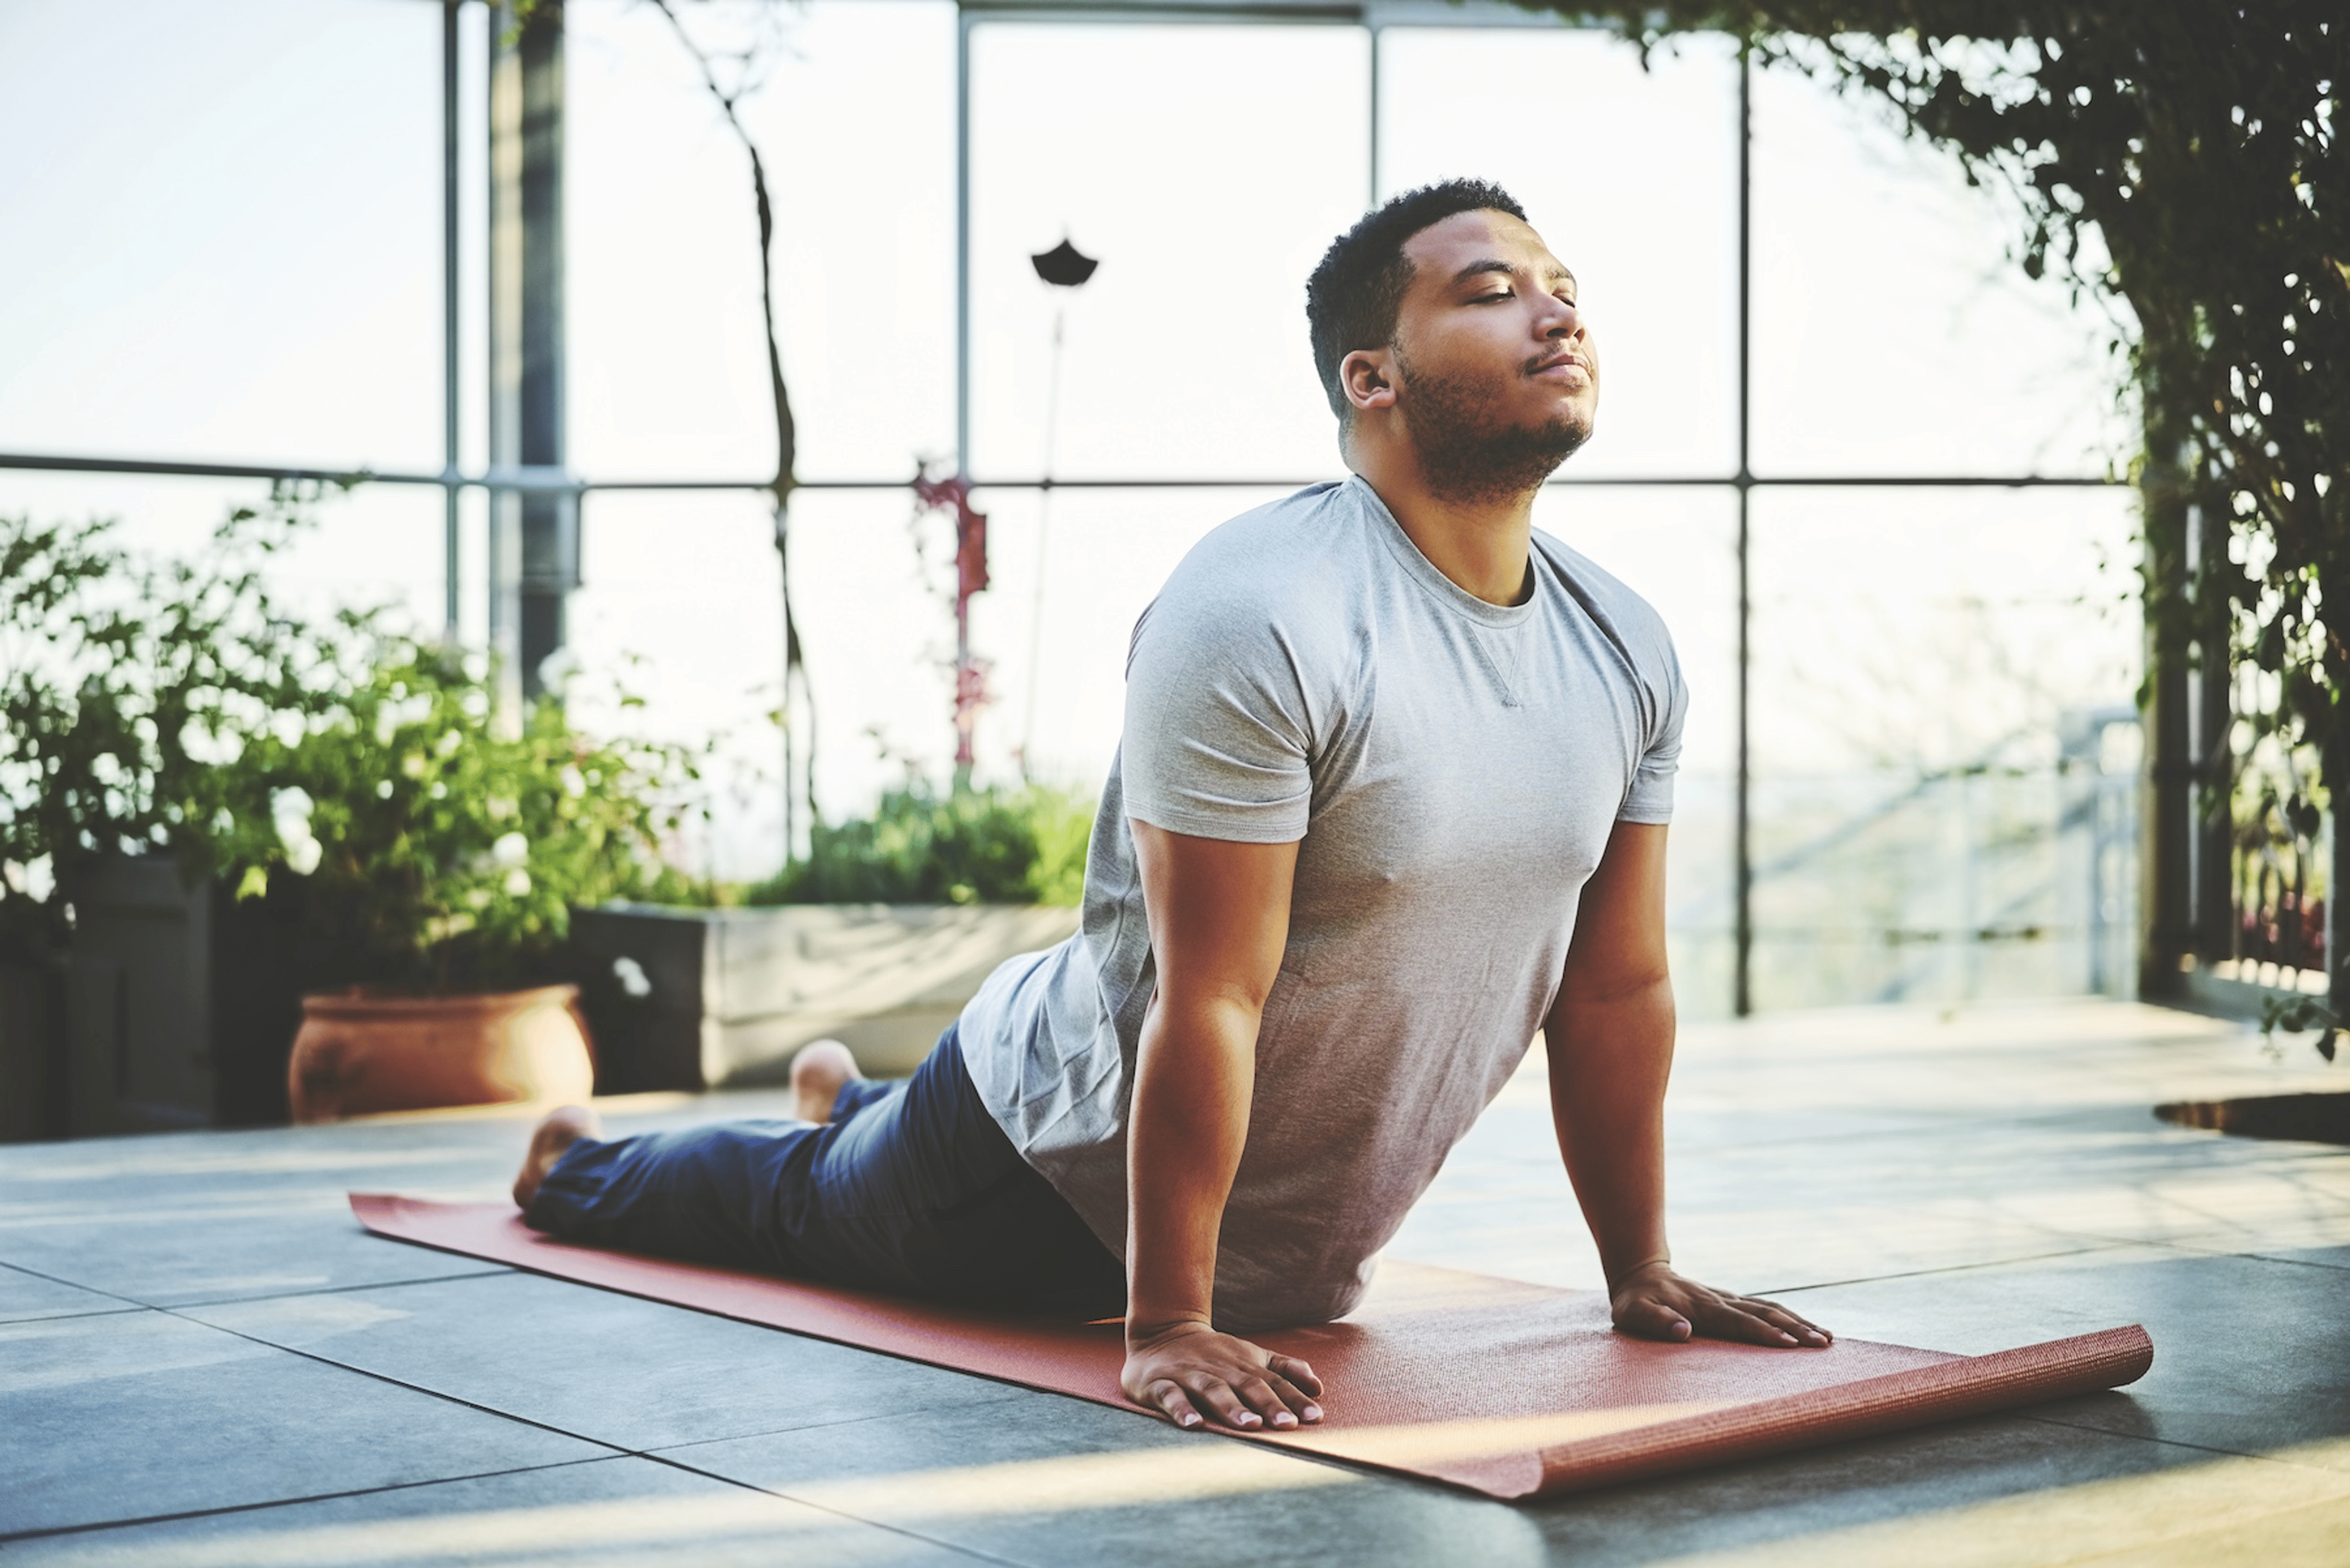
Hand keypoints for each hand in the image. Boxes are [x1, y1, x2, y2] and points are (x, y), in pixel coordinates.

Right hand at [1122, 1320, 1324, 1431]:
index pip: (1275, 1382)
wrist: (1162, 1331)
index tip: (1315, 1418)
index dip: (1295, 1399)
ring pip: (1213, 1391)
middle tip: (1287, 1425)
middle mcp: (1221, 1370)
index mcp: (1245, 1366)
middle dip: (1269, 1406)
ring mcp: (1190, 1376)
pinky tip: (1193, 1424)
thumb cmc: (1216, 1354)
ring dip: (1232, 1408)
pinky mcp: (1160, 1384)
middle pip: (1248, 1387)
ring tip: (1250, 1425)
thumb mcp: (1253, 1357)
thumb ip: (1286, 1369)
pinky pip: (1171, 1397)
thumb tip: (1318, 1388)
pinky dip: (1182, 1410)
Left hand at [1610, 1261, 1831, 1347]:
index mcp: (1701, 1308)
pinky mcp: (1731, 1301)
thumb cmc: (1635, 1301)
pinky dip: (1789, 1317)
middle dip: (1795, 1329)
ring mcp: (1728, 1299)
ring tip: (1827, 1338)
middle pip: (1764, 1314)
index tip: (1791, 1345)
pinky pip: (1766, 1308)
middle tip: (1824, 1344)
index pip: (1739, 1323)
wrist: (1639, 1272)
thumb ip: (1656, 1322)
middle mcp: (1720, 1301)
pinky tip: (1807, 1327)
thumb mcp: (1633, 1313)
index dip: (1764, 1334)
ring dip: (1799, 1322)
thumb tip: (1684, 1331)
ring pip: (1771, 1309)